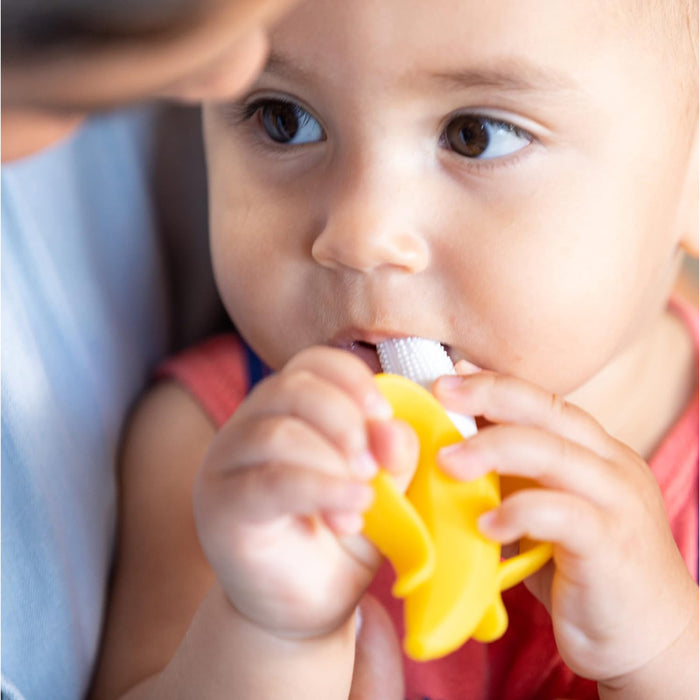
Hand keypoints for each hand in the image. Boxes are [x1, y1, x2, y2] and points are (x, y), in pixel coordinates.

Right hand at [193, 346, 417, 640]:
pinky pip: (272, 482)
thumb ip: (392, 453)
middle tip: (376, 467)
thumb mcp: (381, 486)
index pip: (312, 363)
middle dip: (347, 421)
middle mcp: (248, 424)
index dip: (354, 379)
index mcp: (287, 408)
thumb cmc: (341, 533)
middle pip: (293, 388)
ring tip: (364, 500)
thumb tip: (394, 430)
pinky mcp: (221, 506)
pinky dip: (322, 490)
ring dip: (334, 462)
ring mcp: (226, 463)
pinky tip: (352, 510)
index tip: (384, 414)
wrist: (304, 604)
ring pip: (278, 432)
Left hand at [433, 370, 697, 685]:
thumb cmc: (585, 572)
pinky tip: (485, 525)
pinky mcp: (610, 545)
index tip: (450, 377)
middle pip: (547, 411)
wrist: (653, 641)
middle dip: (490, 395)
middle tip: (440, 393)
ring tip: (448, 461)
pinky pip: (560, 514)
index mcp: (596, 452)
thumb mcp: (548, 513)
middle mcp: (611, 466)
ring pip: (552, 453)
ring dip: (492, 449)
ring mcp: (617, 503)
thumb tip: (452, 455)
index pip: (544, 401)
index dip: (496, 383)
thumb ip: (516, 482)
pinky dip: (516, 512)